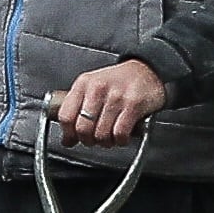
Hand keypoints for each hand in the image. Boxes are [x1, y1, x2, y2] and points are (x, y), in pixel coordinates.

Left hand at [52, 57, 171, 146]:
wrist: (148, 70)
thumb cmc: (119, 81)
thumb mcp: (92, 88)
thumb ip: (77, 110)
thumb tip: (68, 139)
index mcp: (84, 83)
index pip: (66, 116)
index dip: (68, 134)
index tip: (72, 139)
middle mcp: (98, 88)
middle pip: (83, 128)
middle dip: (88, 140)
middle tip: (94, 140)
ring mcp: (116, 96)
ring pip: (101, 134)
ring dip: (105, 142)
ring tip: (110, 137)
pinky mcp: (134, 105)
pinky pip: (120, 134)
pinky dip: (120, 141)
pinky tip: (122, 136)